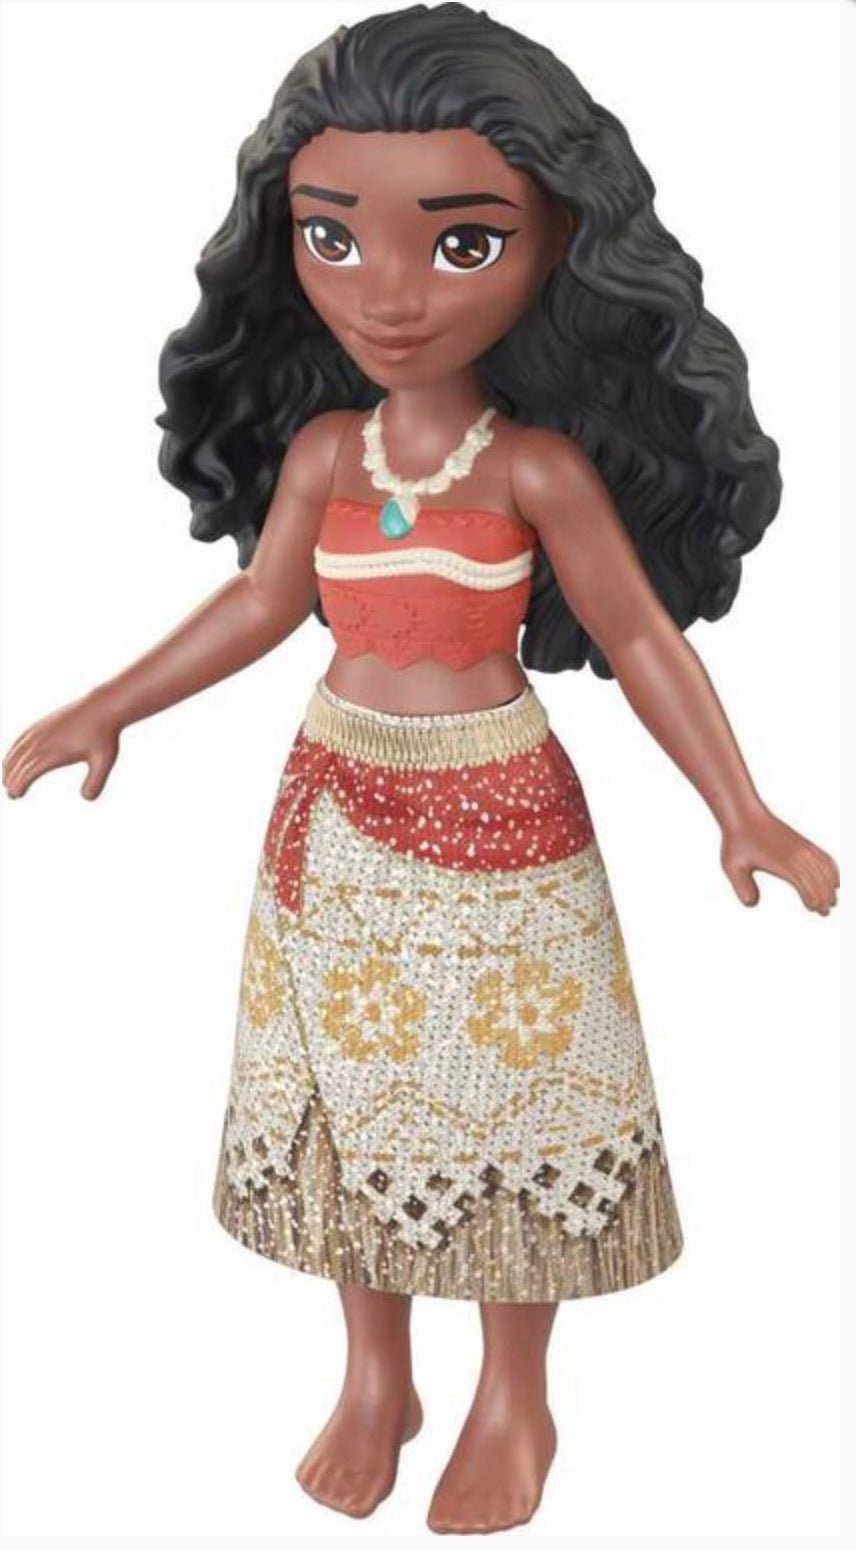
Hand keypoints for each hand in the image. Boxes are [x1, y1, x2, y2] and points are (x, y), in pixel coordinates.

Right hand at [2, 693, 120, 799]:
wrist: (103, 706)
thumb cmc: (105, 735)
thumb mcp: (104, 761)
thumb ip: (96, 781)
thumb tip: (88, 798)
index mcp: (54, 752)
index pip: (27, 772)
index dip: (18, 784)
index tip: (15, 795)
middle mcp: (42, 740)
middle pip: (18, 763)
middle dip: (11, 779)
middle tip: (12, 795)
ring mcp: (40, 730)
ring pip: (16, 751)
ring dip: (10, 766)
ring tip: (8, 781)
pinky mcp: (41, 723)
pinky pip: (21, 739)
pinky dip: (14, 751)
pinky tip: (14, 758)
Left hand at [720, 804, 838, 913]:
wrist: (743, 814)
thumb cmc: (736, 841)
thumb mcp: (732, 866)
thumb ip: (741, 887)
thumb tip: (751, 904)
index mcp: (782, 862)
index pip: (805, 883)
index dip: (812, 898)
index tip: (812, 909)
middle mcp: (796, 854)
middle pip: (819, 879)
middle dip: (825, 897)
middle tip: (825, 913)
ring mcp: (801, 847)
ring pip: (824, 868)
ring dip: (830, 886)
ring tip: (831, 902)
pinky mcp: (801, 842)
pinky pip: (824, 856)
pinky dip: (832, 869)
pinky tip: (835, 881)